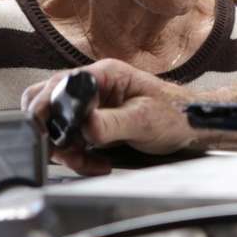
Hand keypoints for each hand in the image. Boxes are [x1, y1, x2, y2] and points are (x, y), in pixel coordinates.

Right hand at [22, 59, 193, 174]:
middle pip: (47, 102)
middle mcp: (94, 84)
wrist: (190, 128)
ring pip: (54, 124)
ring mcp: (92, 103)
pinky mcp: (93, 122)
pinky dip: (76, 155)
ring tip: (90, 161)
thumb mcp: (143, 120)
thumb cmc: (175, 116)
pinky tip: (97, 162)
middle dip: (52, 133)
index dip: (48, 110)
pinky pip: (69, 139)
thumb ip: (110, 123)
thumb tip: (83, 126)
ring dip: (66, 149)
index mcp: (105, 74)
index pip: (59, 85)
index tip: (53, 135)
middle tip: (70, 152)